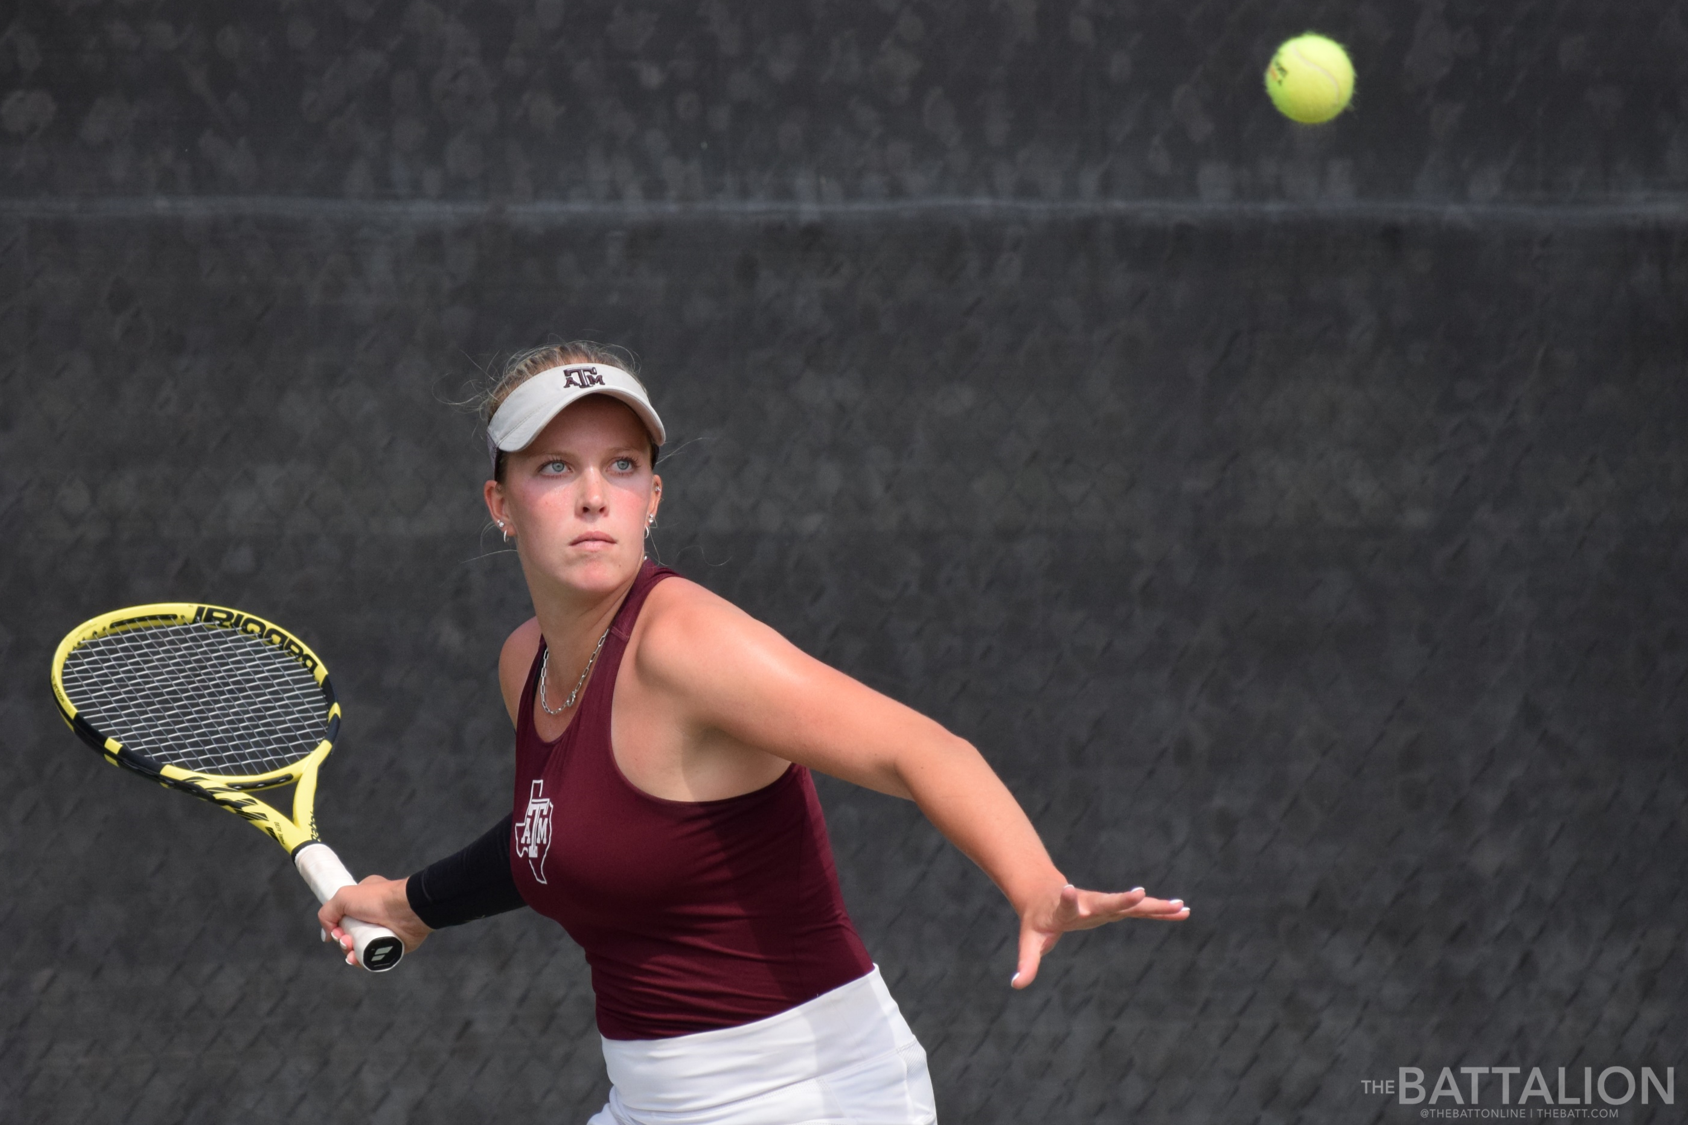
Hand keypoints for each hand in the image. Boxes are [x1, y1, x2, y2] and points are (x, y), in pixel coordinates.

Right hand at [316, 875, 432, 966]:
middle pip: (349, 935)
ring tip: (351, 949)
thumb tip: (327, 935)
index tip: (336, 931)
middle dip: (343, 941)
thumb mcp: (343, 897)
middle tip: (346, 940)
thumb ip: (327, 913)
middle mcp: (373, 916)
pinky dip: (362, 960)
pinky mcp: (390, 946)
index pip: (344, 918)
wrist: (408, 910)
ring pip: (359, 948)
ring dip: (350, 952)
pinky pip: (372, 957)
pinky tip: (357, 959)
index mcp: (364, 901)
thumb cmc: (378, 900)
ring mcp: (382, 932)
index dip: (337, 927)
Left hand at [1011, 883, 1187, 988]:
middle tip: (1140, 893)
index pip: (1066, 903)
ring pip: (1132, 905)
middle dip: (1123, 899)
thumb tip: (1016, 984)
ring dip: (1155, 906)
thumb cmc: (1037, 920)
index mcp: (1064, 909)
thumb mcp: (1029, 941)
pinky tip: (1183, 911)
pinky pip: (1141, 910)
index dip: (1067, 898)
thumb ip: (1027, 962)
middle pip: (1106, 901)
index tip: (1070, 888)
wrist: (1045, 892)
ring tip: (1180, 906)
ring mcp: (1105, 904)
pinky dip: (1160, 911)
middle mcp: (1088, 903)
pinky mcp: (1116, 907)